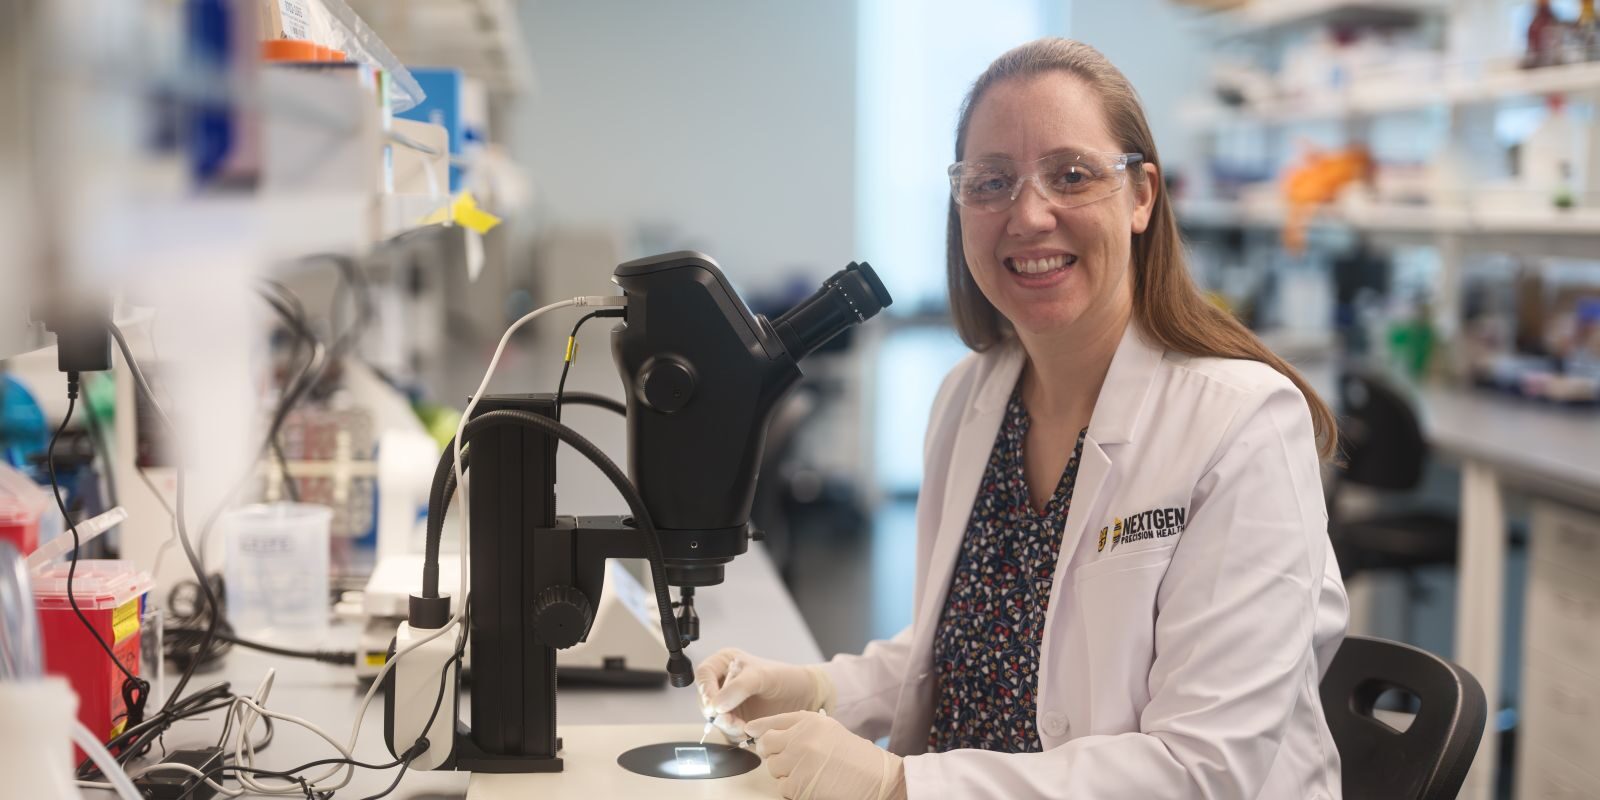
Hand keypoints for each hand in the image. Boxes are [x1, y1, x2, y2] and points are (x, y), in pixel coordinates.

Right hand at [694, 648, 831, 738]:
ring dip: (727, 725)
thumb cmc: (785, 677)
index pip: (703, 675)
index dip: (705, 690)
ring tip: (743, 726)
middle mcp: (722, 683)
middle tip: (730, 720)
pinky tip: (747, 730)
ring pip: (715, 718)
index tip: (714, 705)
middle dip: (717, 713)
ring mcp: (728, 702)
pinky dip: (735, 732)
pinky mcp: (736, 719)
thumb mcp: (761, 676)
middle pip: (705, 699)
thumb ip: (739, 687)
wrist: (804, 696)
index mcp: (724, 663)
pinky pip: (727, 729)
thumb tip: (716, 705)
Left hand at [747, 711, 905, 799]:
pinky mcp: (798, 783)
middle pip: (766, 744)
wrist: (876, 778)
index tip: (750, 732)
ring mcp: (798, 760)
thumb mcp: (829, 730)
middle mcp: (800, 737)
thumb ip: (801, 728)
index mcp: (809, 721)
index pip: (772, 722)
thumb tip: (766, 733)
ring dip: (785, 773)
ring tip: (809, 773)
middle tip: (788, 760)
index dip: (759, 728)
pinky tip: (812, 784)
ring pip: (772, 767)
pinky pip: (782, 787)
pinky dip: (793, 789)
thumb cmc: (855, 756)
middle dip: (772, 753)